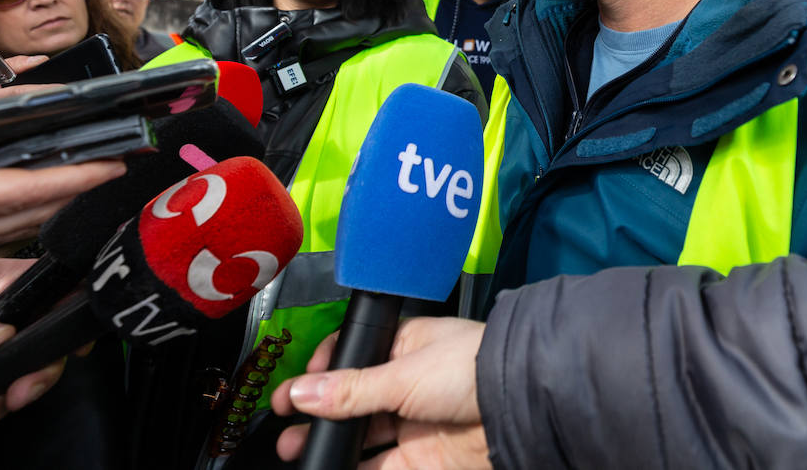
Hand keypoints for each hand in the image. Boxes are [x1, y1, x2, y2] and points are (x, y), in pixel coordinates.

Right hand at [272, 317, 489, 469]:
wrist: (519, 404)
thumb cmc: (474, 367)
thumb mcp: (403, 373)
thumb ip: (351, 389)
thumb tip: (303, 391)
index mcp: (405, 347)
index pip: (354, 357)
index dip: (323, 372)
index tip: (295, 387)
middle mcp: (408, 384)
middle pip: (353, 402)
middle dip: (319, 413)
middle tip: (286, 424)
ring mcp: (415, 423)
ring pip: (362, 438)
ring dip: (330, 444)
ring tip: (297, 450)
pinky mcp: (424, 459)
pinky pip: (381, 468)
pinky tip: (331, 468)